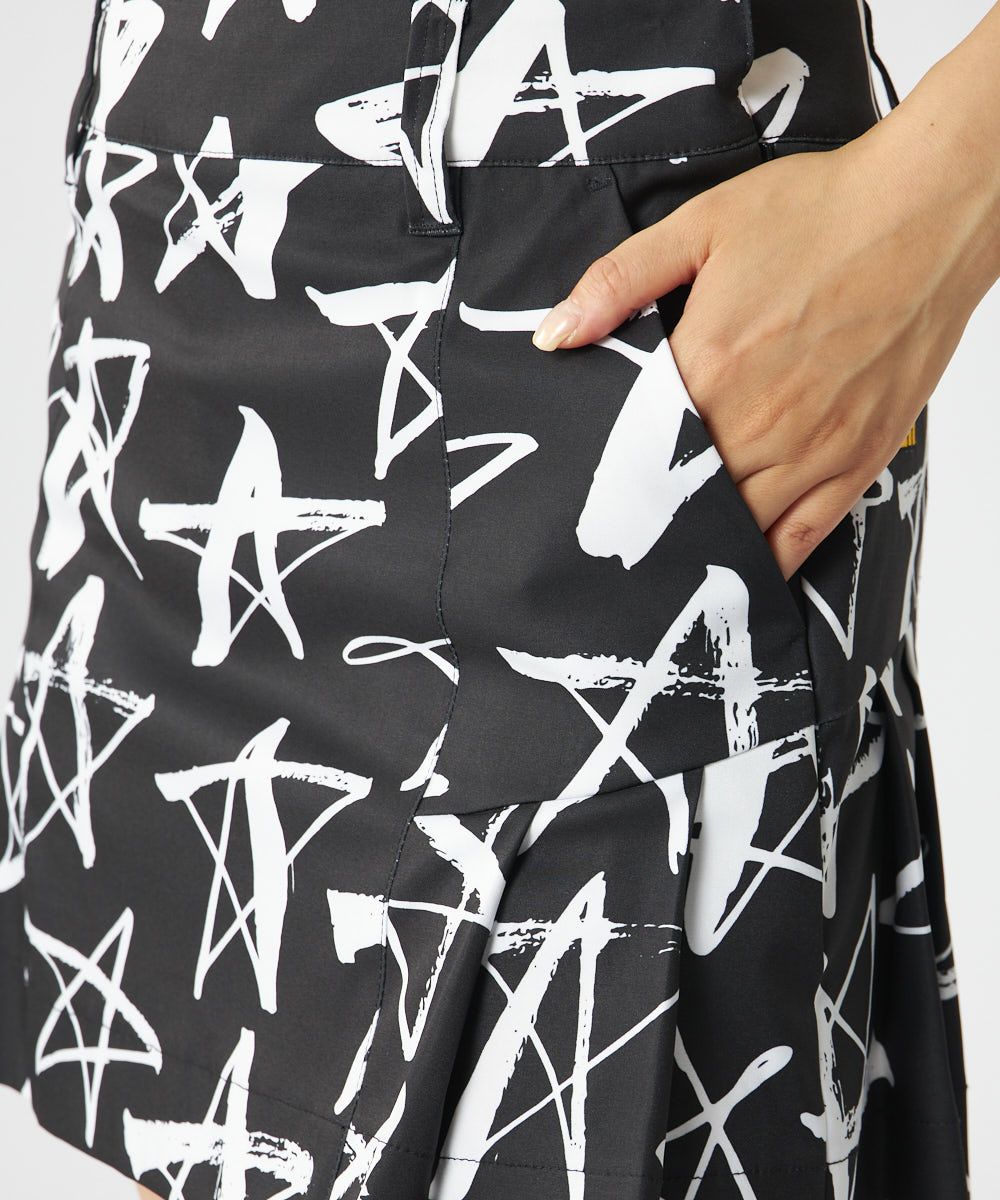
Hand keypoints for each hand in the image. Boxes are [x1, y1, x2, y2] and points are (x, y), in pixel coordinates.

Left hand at [530, 9, 999, 579]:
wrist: (928, 211)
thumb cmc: (822, 213)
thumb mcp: (701, 226)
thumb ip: (618, 282)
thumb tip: (554, 335)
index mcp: (711, 365)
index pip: (639, 451)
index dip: (610, 483)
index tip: (587, 510)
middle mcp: (759, 420)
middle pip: (684, 498)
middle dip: (649, 521)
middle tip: (618, 547)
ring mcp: (813, 446)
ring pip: (739, 526)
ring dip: (700, 545)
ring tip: (666, 565)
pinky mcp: (859, 458)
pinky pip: (804, 535)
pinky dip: (768, 561)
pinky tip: (740, 573)